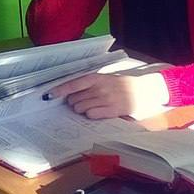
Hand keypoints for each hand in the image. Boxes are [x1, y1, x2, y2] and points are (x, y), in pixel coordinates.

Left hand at [46, 72, 167, 119]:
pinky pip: (92, 115)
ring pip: (81, 108)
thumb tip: (70, 95)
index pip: (73, 84)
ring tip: (92, 107)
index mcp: (97, 78)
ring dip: (82, 110)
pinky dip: (91, 115)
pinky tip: (98, 112)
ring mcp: (106, 99)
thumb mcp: (106, 79)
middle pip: (74, 100)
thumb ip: (90, 85)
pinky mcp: (112, 110)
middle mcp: (100, 88)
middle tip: (83, 102)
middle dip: (74, 103)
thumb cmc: (123, 85)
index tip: (48, 95)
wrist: (145, 90)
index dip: (59, 90)